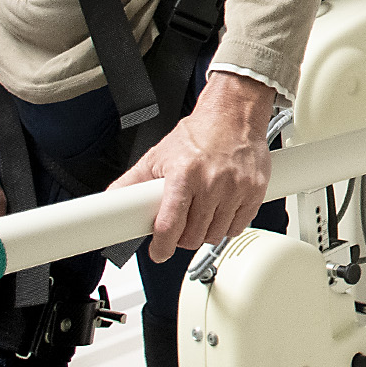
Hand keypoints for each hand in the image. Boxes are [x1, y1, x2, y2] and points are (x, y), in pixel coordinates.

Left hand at [113, 72, 273, 262]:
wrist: (234, 114)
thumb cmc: (198, 134)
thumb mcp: (159, 155)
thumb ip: (132, 181)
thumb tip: (111, 201)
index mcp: (184, 174)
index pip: (170, 224)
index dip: (162, 245)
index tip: (159, 252)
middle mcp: (212, 182)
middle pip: (193, 235)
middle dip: (183, 238)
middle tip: (180, 229)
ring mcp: (236, 188)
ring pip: (216, 235)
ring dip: (205, 234)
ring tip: (200, 217)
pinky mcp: (255, 191)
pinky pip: (238, 226)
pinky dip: (228, 226)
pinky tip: (221, 213)